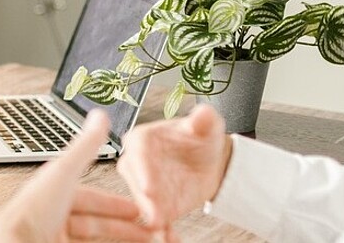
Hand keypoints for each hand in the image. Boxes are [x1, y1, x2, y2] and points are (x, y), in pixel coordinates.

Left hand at [0, 109, 156, 241]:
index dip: (116, 202)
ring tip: (148, 241)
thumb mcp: (64, 172)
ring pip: (94, 238)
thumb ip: (85, 147)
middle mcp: (53, 215)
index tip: (138, 208)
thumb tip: (100, 115)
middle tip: (150, 228)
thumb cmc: (32, 212)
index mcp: (53, 192)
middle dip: (125, 224)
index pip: (89, 197)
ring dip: (121, 238)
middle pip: (95, 221)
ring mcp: (54, 236)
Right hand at [116, 104, 233, 240]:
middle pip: (135, 182)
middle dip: (144, 201)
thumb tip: (203, 113)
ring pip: (142, 204)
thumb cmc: (201, 138)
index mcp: (142, 138)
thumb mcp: (207, 126)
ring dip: (151, 219)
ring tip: (162, 232)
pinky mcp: (153, 206)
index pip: (137, 151)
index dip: (142, 169)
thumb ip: (204, 119)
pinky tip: (169, 239)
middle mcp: (136, 163)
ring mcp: (142, 187)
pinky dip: (161, 231)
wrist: (208, 162)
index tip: (149, 187)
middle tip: (155, 216)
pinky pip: (153, 219)